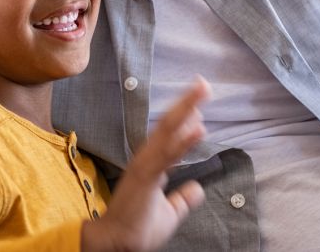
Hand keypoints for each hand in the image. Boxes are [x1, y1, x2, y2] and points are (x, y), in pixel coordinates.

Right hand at [82, 77, 209, 251]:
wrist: (116, 245)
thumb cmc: (138, 229)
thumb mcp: (169, 214)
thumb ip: (182, 199)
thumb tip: (197, 189)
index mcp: (152, 165)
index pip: (170, 134)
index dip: (185, 116)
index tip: (200, 101)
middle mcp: (147, 160)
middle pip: (169, 125)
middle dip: (187, 103)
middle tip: (203, 83)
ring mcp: (145, 166)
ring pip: (167, 132)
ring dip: (186, 110)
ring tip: (202, 91)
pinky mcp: (145, 177)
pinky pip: (167, 155)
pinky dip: (184, 141)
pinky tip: (199, 128)